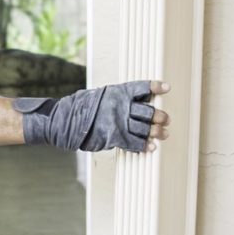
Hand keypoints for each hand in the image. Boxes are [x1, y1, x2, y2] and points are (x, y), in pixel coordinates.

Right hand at [14, 80, 171, 152]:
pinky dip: (144, 146)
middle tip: (165, 120)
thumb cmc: (82, 107)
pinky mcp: (114, 136)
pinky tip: (151, 147)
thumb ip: (117, 99)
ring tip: (164, 133)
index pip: (142, 87)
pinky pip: (134, 142)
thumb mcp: (100, 96)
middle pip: (149, 111)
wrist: (66, 120)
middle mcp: (122, 106)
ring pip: (145, 128)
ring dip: (157, 132)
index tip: (166, 88)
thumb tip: (132, 103)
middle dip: (159, 116)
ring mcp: (119, 122)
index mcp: (119, 92)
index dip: (156, 87)